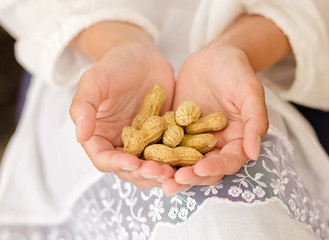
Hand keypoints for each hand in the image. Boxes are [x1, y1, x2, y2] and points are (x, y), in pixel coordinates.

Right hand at [69, 22, 175, 188]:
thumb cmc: (115, 65)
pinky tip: (189, 160)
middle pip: (129, 169)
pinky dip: (177, 159)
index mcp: (99, 135)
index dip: (117, 165)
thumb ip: (84, 106)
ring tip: (174, 171)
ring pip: (150, 166)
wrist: (142, 56)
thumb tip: (80, 135)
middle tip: (160, 172)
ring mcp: (143, 143)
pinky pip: (169, 152)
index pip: (104, 158)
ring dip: (160, 172)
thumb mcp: (94, 81)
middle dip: (143, 173)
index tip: (133, 163)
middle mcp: (120, 144)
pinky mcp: (163, 137)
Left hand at [162, 44, 268, 194]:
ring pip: (182, 162)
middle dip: (188, 178)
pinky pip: (165, 144)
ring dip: (169, 172)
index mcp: (237, 141)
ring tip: (153, 176)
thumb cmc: (236, 71)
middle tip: (171, 184)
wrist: (214, 56)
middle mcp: (215, 145)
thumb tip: (254, 153)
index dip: (215, 168)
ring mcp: (194, 139)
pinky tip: (141, 156)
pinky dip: (155, 152)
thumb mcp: (249, 91)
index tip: (199, 169)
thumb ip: (255, 120)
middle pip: (203, 169)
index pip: (228, 162)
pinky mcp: (176, 131)